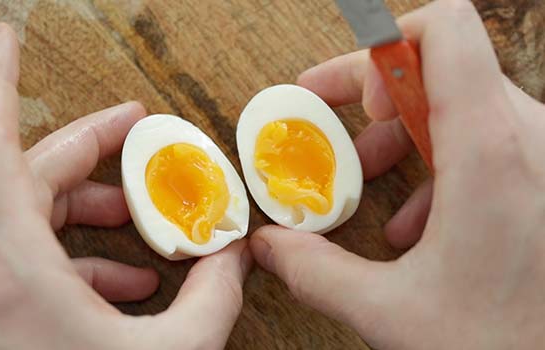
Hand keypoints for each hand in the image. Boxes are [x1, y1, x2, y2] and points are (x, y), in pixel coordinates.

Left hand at [0, 23, 251, 349]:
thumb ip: (212, 297)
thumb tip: (234, 256)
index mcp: (13, 272)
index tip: (5, 35)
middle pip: (28, 177)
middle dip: (89, 149)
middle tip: (141, 131)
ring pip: (27, 219)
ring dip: (89, 208)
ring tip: (145, 221)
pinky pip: (29, 264)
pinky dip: (78, 257)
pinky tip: (125, 280)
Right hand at [250, 1, 544, 347]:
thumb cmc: (508, 344)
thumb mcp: (393, 312)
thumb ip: (317, 271)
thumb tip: (270, 247)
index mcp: (490, 152)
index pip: (443, 31)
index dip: (384, 48)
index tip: (354, 101)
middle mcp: (531, 138)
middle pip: (443, 68)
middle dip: (378, 100)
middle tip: (339, 134)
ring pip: (466, 104)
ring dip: (408, 134)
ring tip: (370, 180)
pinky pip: (491, 141)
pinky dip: (445, 162)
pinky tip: (419, 223)